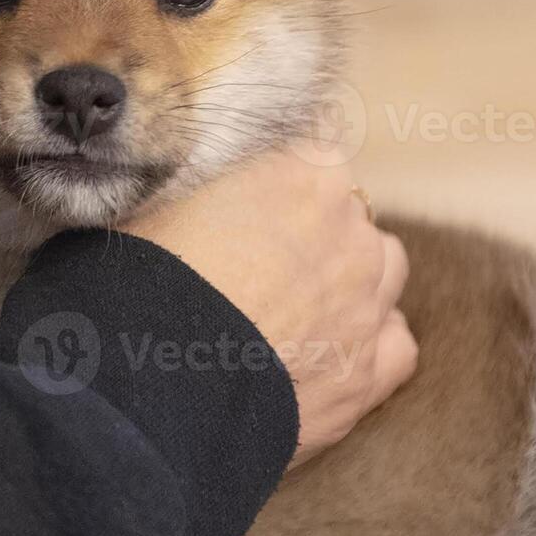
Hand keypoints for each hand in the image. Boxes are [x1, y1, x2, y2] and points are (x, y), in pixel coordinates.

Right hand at [124, 152, 414, 467]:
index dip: (278, 172)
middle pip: (347, 209)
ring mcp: (368, 301)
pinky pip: (394, 342)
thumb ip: (201, 175)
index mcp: (304, 169)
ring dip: (351, 277)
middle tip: (255, 259)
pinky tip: (328, 353)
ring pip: (383, 269)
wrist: (152, 392)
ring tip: (295, 305)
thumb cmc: (141, 283)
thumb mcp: (157, 199)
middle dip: (310, 227)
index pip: (311, 143)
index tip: (252, 193)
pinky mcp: (370, 373)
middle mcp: (350, 227)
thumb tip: (195, 170)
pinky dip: (369, 343)